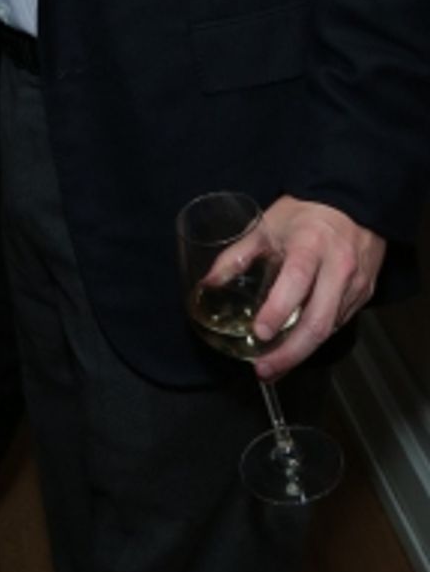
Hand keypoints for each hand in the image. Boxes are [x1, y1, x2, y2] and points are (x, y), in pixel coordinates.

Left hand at [250, 198, 384, 379]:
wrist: (351, 202)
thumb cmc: (304, 214)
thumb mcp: (266, 226)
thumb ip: (237, 255)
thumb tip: (208, 284)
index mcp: (310, 246)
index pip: (296, 282)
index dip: (278, 310)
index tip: (258, 332)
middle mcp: (338, 268)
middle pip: (318, 321)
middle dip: (290, 352)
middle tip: (264, 369)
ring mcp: (355, 284)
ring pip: (330, 329)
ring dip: (301, 353)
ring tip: (274, 366)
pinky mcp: (364, 295)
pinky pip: (339, 324)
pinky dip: (316, 339)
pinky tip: (297, 348)